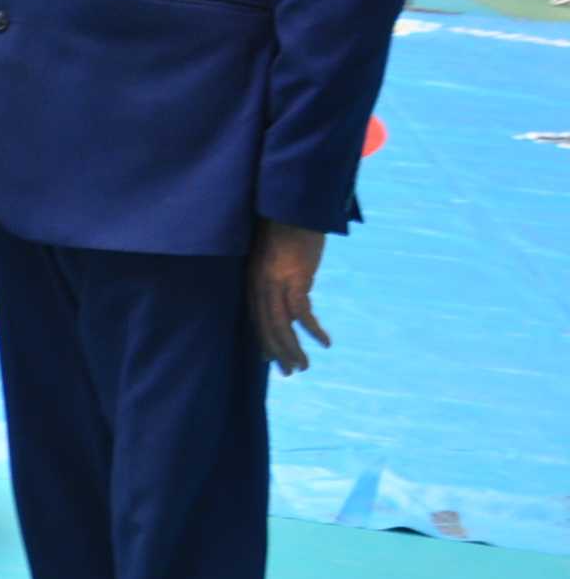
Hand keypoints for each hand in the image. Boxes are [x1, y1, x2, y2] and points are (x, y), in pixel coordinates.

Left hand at [247, 218, 329, 373]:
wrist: (292, 205)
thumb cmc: (285, 226)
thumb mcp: (275, 254)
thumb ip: (277, 274)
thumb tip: (292, 290)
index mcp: (253, 279)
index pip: (255, 318)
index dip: (262, 340)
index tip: (268, 359)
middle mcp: (259, 285)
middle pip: (266, 327)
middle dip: (277, 353)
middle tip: (290, 373)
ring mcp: (275, 283)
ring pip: (280, 327)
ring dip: (292, 350)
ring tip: (303, 367)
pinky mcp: (294, 279)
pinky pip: (302, 314)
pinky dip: (313, 331)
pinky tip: (324, 342)